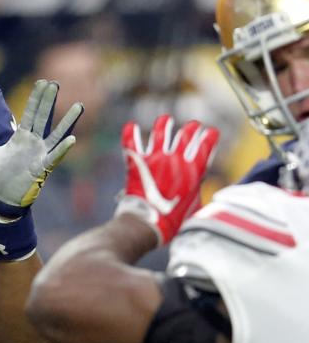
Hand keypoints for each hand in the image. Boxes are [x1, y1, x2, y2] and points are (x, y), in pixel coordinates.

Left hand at [0, 79, 83, 219]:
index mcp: (20, 137)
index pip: (30, 113)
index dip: (36, 98)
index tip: (43, 81)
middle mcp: (32, 143)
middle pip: (43, 118)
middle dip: (49, 101)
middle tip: (56, 84)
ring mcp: (39, 155)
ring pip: (56, 135)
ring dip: (66, 121)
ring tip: (78, 106)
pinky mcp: (41, 169)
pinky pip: (53, 157)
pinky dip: (62, 149)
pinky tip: (71, 139)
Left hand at [114, 115, 218, 244]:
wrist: (146, 223)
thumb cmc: (172, 221)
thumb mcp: (194, 206)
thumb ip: (196, 190)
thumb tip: (199, 183)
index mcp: (192, 171)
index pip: (206, 147)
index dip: (210, 137)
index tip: (212, 132)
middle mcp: (175, 160)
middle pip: (185, 136)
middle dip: (192, 128)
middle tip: (194, 125)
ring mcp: (154, 159)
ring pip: (160, 134)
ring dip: (164, 124)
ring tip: (166, 119)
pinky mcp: (136, 163)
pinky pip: (131, 143)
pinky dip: (130, 134)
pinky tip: (130, 126)